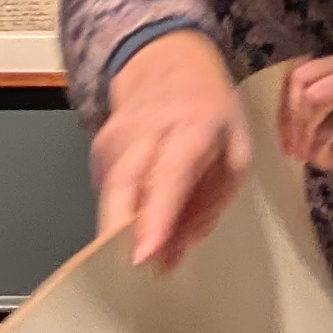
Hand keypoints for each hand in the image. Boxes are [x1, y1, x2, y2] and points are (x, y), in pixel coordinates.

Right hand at [90, 30, 249, 272]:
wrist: (165, 58)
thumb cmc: (209, 111)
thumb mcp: (234, 153)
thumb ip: (208, 209)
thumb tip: (171, 260)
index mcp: (193, 127)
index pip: (169, 177)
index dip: (155, 218)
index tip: (145, 255)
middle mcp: (148, 130)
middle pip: (123, 186)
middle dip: (121, 234)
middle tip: (132, 275)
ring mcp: (116, 137)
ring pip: (109, 194)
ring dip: (120, 232)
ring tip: (141, 259)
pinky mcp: (97, 148)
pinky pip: (104, 192)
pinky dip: (116, 216)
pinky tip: (133, 225)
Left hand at [278, 51, 332, 212]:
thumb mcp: (322, 118)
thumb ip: (300, 105)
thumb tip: (275, 115)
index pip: (298, 77)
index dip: (286, 111)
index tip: (286, 140)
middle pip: (309, 95)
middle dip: (299, 129)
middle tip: (299, 152)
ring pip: (322, 121)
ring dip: (315, 148)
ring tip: (322, 157)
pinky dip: (332, 159)